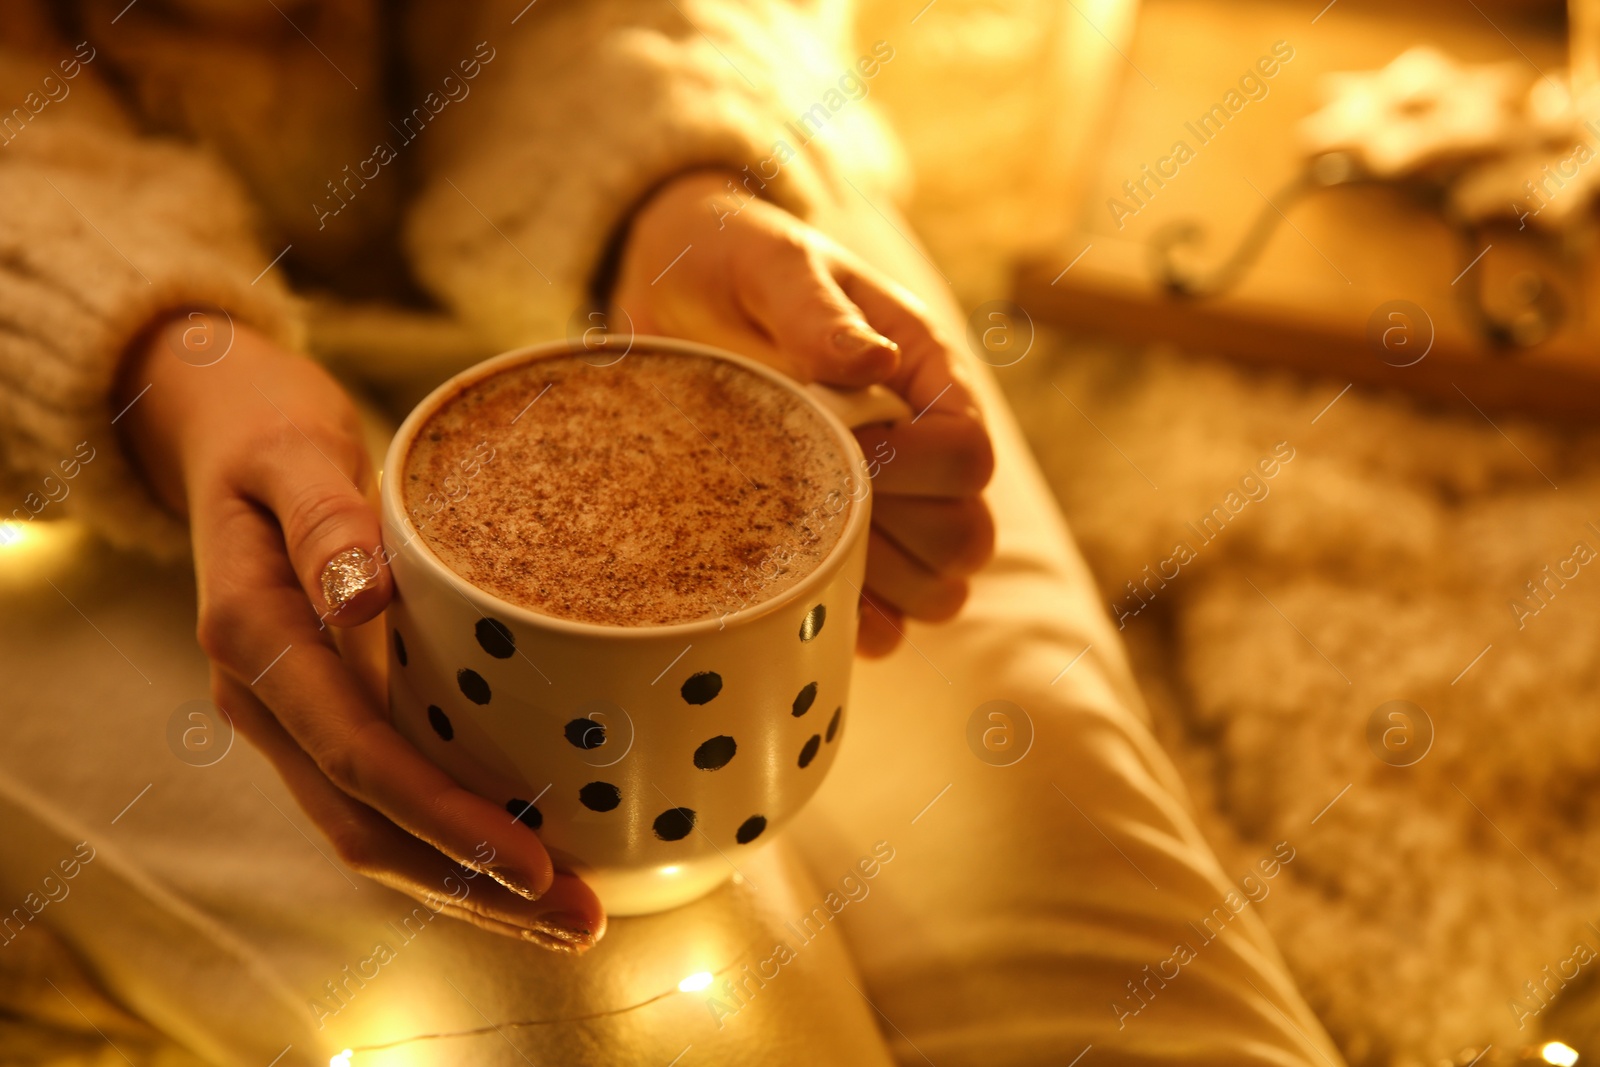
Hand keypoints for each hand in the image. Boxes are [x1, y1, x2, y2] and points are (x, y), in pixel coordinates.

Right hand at [114, 315, 602, 951]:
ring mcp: (293, 721)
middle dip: (474, 885)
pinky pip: (384, 803)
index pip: (358, 756)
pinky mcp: (328, 719)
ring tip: (570, 918)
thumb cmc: (270, 438)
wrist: (227, 440)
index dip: (446, 819)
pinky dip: (452, 846)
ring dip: (469, 887)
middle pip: (368, 828)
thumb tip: (360, 598)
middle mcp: (266, 703)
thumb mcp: (291, 453)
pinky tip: (525, 864)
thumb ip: (322, 520)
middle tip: (582, 921)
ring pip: (374, 834)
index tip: (535, 859)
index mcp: (254, 641)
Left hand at [611, 171, 995, 655]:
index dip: (917, 469)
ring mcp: (885, 507)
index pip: (971, 454)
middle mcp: (919, 448)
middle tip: (818, 498)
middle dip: (901, 534)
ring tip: (805, 543)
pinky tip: (801, 597)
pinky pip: (882, 621)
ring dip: (882, 587)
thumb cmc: (737, 261)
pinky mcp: (839, 549)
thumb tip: (870, 365)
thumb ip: (818, 310)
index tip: (846, 446)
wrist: (673, 291)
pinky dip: (853, 622)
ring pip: (939, 592)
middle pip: (968, 538)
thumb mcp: (772, 263)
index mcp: (924, 376)